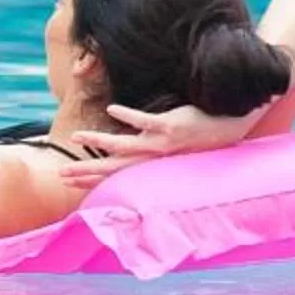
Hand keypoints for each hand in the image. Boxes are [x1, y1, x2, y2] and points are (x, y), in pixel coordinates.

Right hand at [56, 100, 269, 188]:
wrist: (232, 127)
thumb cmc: (205, 137)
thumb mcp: (178, 149)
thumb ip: (157, 149)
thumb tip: (137, 144)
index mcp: (154, 163)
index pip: (117, 174)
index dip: (92, 178)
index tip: (69, 183)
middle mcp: (155, 157)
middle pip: (114, 166)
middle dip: (87, 170)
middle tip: (62, 175)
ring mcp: (162, 142)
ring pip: (124, 145)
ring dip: (99, 142)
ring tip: (76, 137)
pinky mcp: (172, 126)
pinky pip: (146, 121)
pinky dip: (128, 116)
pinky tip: (111, 111)